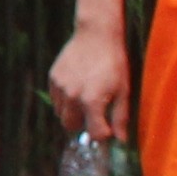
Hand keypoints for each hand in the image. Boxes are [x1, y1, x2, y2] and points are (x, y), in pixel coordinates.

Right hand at [46, 26, 131, 143]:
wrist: (96, 35)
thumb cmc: (114, 63)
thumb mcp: (123, 90)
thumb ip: (120, 117)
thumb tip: (121, 140)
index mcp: (92, 101)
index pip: (94, 134)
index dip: (103, 134)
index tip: (108, 128)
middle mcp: (73, 97)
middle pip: (72, 127)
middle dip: (84, 125)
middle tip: (95, 114)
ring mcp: (60, 87)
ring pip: (61, 114)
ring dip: (72, 114)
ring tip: (85, 100)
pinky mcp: (53, 78)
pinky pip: (56, 100)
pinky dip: (64, 101)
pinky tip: (77, 89)